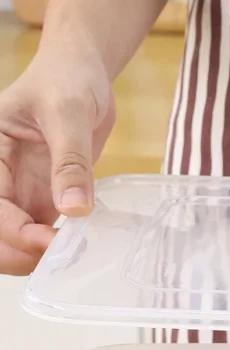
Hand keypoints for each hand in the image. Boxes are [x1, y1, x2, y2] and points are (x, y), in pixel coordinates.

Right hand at [0, 47, 114, 274]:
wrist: (84, 74)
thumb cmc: (67, 79)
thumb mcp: (68, 113)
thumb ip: (71, 162)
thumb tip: (74, 209)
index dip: (13, 230)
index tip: (48, 240)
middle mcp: (0, 175)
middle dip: (18, 252)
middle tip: (58, 257)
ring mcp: (21, 188)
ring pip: (15, 237)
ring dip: (36, 255)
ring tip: (71, 255)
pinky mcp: (45, 196)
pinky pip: (42, 230)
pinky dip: (56, 246)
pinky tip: (78, 247)